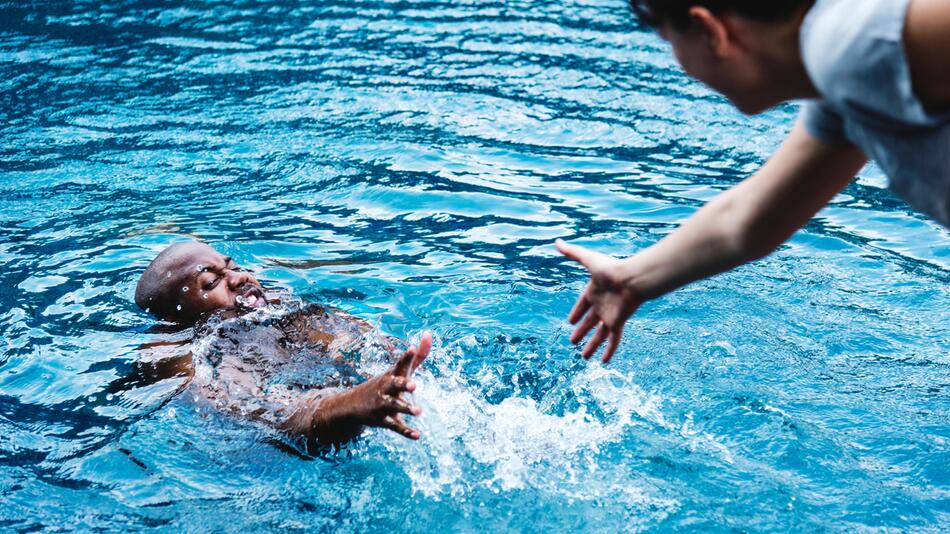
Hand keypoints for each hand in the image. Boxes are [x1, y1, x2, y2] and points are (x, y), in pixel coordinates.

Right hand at [338, 331, 431, 439]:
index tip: (412, 349)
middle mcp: (386, 389)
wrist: (351, 406)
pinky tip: (417, 435)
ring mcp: (383, 405)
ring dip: (406, 408)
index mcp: (392, 375)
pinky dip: (406, 432)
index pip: (400, 364)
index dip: (406, 357)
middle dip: (403, 384)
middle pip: (394, 385)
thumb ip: (417, 356)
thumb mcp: (399, 371)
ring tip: (418, 411)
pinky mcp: (383, 421)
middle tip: (414, 386)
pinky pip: (395, 427)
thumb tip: (430, 334)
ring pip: (395, 407)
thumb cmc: (384, 385)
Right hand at [556, 240, 643, 362]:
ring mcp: (609, 316)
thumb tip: (557, 241)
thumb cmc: (611, 268)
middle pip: (589, 322)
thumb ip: (572, 252)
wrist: (632, 279)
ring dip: (591, 346)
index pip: (582, 305)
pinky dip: (609, 351)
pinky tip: (603, 362)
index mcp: (593, 292)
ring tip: (584, 357)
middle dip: (581, 331)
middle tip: (572, 341)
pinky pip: (613, 340)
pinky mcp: (617, 323)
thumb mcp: (588, 260)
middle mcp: (601, 305)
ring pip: (598, 335)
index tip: (570, 321)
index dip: (576, 313)